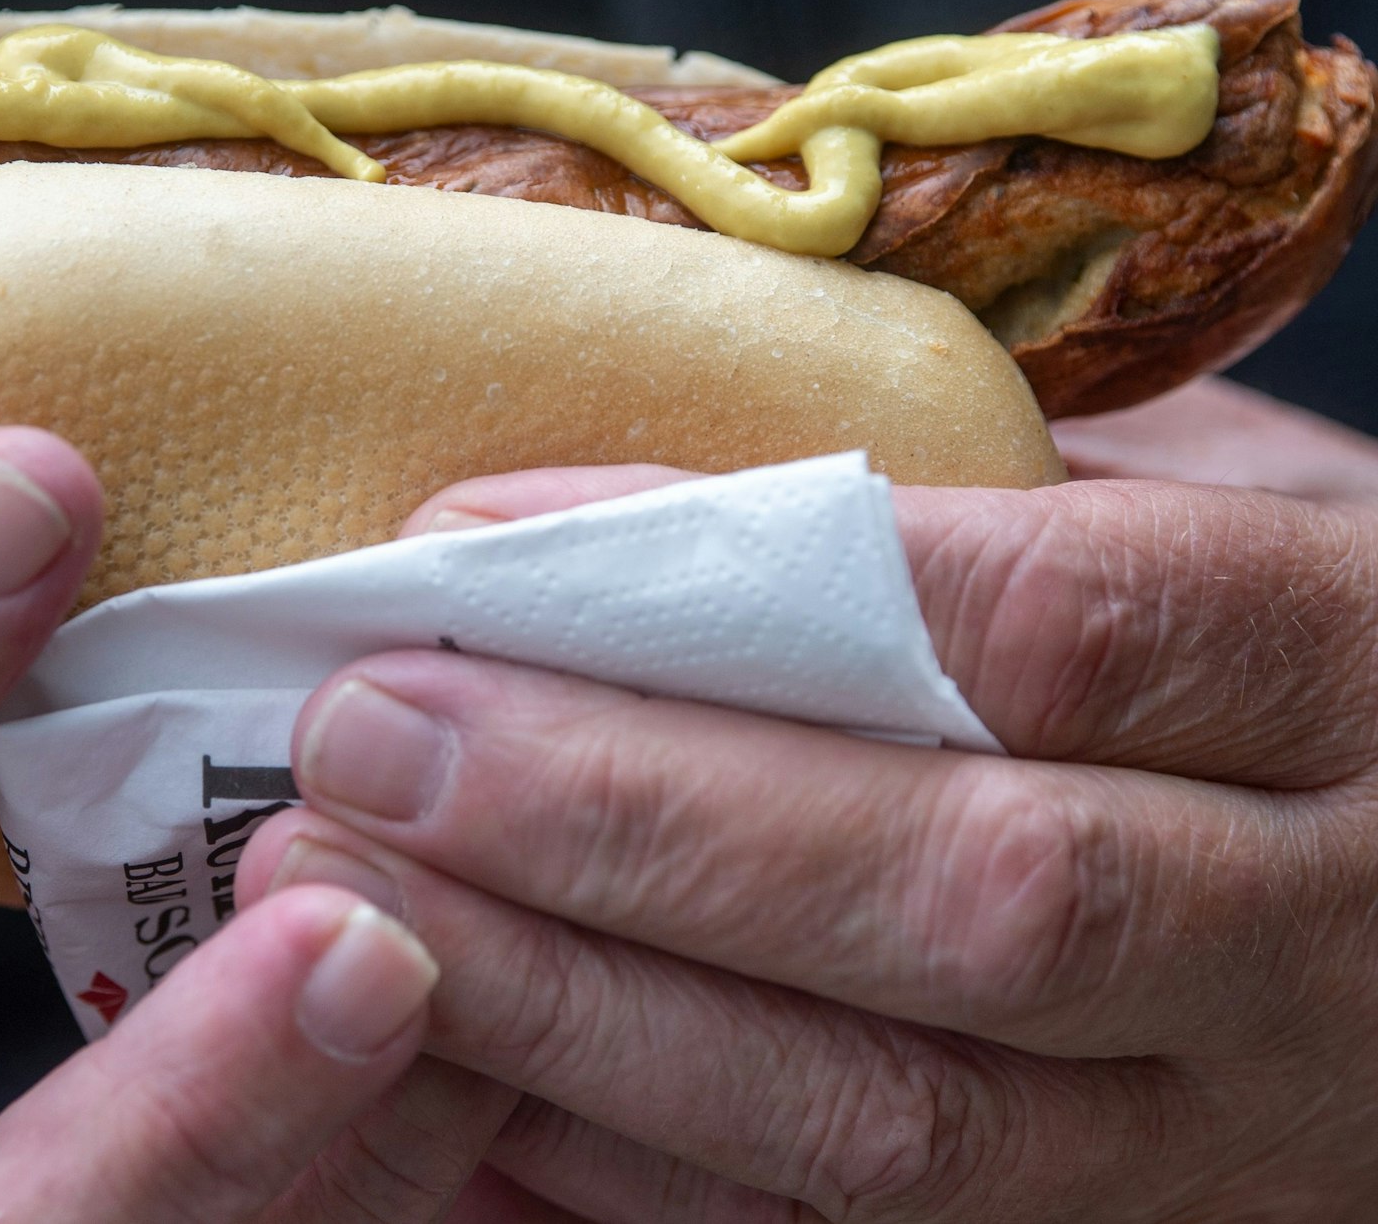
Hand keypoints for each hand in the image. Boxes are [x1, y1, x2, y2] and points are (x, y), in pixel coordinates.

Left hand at [238, 380, 1377, 1220]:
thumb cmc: (1324, 658)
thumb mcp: (1239, 510)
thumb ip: (1013, 496)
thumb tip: (671, 473)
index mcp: (1346, 675)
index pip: (1047, 627)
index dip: (737, 579)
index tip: (479, 537)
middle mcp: (1310, 940)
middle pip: (955, 900)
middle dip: (621, 821)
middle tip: (362, 734)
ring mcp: (1225, 1142)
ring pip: (887, 1119)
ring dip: (579, 1012)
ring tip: (350, 895)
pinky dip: (629, 1165)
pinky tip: (458, 1067)